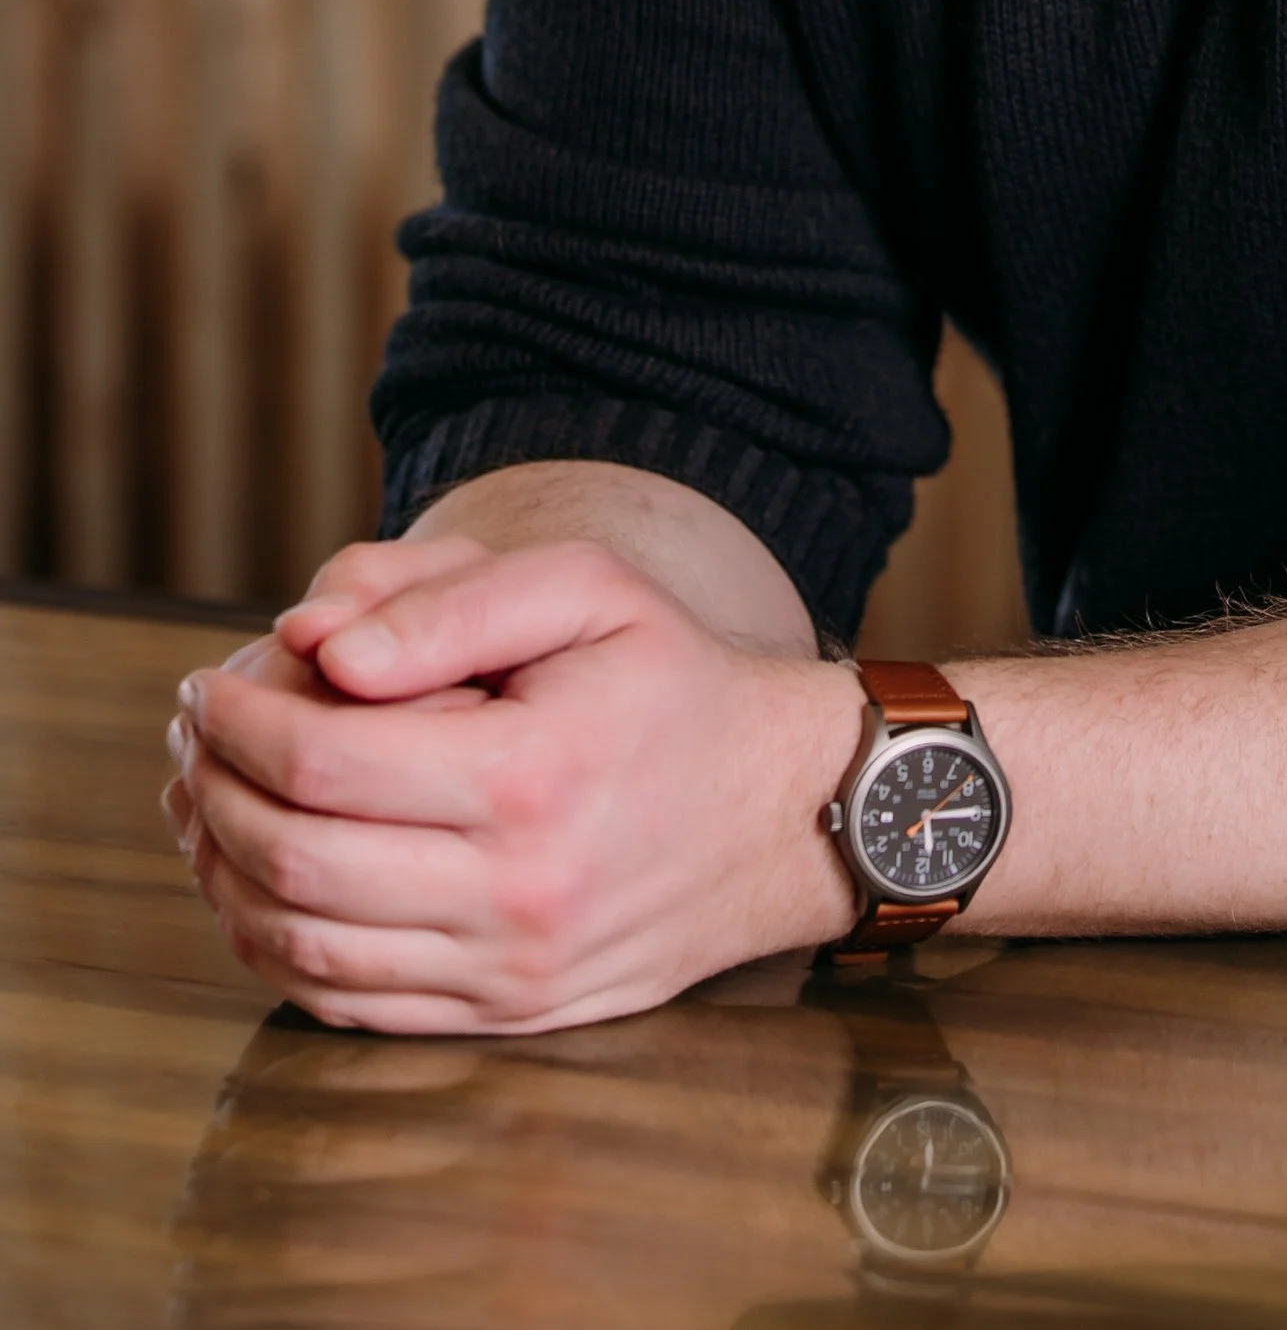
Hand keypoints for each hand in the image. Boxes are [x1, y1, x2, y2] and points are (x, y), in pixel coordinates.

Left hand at [162, 533, 861, 1033]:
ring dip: (222, 873)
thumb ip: (449, 597)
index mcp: (532, 773)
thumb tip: (316, 644)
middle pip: (294, 860)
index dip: (240, 718)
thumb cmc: (669, 679)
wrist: (776, 810)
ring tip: (204, 801)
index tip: (210, 680)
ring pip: (304, 946)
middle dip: (212, 790)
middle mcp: (518, 891)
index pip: (324, 761)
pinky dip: (274, 949)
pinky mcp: (503, 1017)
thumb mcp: (586, 588)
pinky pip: (346, 1004)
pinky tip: (256, 883)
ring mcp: (508, 970)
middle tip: (191, 736)